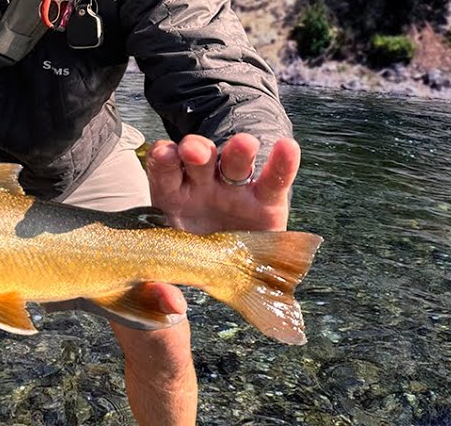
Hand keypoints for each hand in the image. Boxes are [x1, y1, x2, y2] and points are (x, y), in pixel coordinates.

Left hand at [137, 133, 298, 318]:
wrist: (232, 274)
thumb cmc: (190, 266)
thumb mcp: (171, 280)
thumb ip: (163, 291)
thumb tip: (173, 306)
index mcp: (172, 197)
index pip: (164, 171)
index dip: (164, 161)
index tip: (164, 155)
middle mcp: (202, 186)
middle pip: (197, 158)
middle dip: (196, 150)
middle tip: (196, 152)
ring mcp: (234, 190)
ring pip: (232, 163)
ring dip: (236, 151)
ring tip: (244, 145)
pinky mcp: (266, 201)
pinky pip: (274, 180)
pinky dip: (282, 164)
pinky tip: (287, 148)